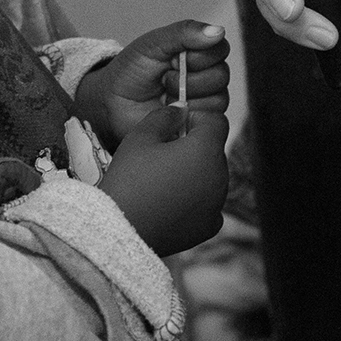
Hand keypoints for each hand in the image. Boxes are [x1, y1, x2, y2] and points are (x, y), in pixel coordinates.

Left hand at [74, 21, 229, 145]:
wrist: (112, 103)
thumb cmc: (131, 71)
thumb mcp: (153, 44)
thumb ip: (184, 33)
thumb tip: (218, 30)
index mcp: (197, 52)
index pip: (220, 48)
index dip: (199, 55)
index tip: (173, 58)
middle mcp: (205, 75)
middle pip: (221, 75)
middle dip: (189, 79)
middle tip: (164, 80)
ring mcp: (204, 101)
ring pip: (218, 99)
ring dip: (187, 97)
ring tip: (165, 97)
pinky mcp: (198, 124)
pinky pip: (210, 120)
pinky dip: (188, 115)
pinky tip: (171, 112)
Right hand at [96, 101, 228, 256]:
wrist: (120, 230)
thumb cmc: (129, 180)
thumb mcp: (140, 137)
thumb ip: (164, 117)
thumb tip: (180, 111)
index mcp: (206, 150)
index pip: (216, 122)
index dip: (196, 120)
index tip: (175, 128)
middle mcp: (220, 176)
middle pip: (213, 151)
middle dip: (194, 149)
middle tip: (161, 157)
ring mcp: (217, 204)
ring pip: (211, 178)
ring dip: (195, 175)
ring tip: (162, 182)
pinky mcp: (209, 227)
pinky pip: (208, 205)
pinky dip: (195, 202)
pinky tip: (171, 203)